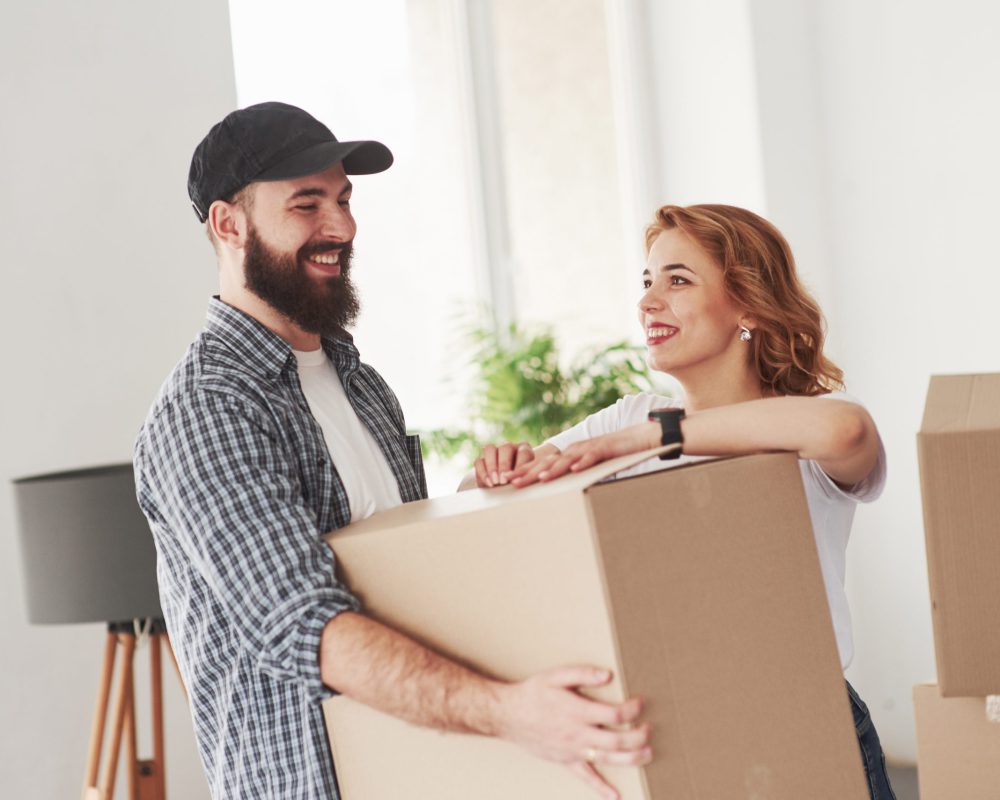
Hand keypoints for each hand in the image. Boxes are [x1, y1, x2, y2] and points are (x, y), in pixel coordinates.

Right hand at [474, 441, 535, 487]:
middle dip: (504, 465)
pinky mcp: (481, 460)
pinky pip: (478, 462)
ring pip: (489, 449)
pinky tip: (489, 483)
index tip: (516, 480)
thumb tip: (515, 481)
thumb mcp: (526, 481)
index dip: (520, 465)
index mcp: (524, 450)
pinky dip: (483, 473)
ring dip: (492, 466)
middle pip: (506, 447)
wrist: (507, 490)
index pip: (524, 452)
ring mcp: (494, 451)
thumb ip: (523, 478)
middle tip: (503, 481)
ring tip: (495, 482)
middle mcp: (509, 447)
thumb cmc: (520, 483)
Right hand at [495, 666, 651, 798]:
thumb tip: (608, 675)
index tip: (640, 703)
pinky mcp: (566, 761)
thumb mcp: (556, 676)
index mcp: (578, 711)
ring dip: (632, 759)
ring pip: (608, 760)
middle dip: (639, 736)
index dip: (632, 710)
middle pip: (617, 741)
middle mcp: (578, 734)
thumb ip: (583, 673)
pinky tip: (615, 796)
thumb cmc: (533, 693)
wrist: (508, 715)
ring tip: (648, 753)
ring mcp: (573, 750)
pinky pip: (586, 778)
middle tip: (649, 729)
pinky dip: (601, 788)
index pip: (615, 715)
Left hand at [504, 423, 656, 486]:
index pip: (543, 464)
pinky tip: (574, 470)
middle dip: (529, 472)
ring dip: (552, 469)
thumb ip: (574, 474)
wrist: (637, 437)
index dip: (525, 471)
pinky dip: (583, 463)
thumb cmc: (612, 455)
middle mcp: (574, 449)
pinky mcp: (604, 448)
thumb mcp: (589, 466)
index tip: (508, 481)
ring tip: (538, 479)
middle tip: (511, 482)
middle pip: (549, 462)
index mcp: (569, 454)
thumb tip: (560, 489)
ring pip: (567, 460)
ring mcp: (589, 448)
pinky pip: (592, 456)